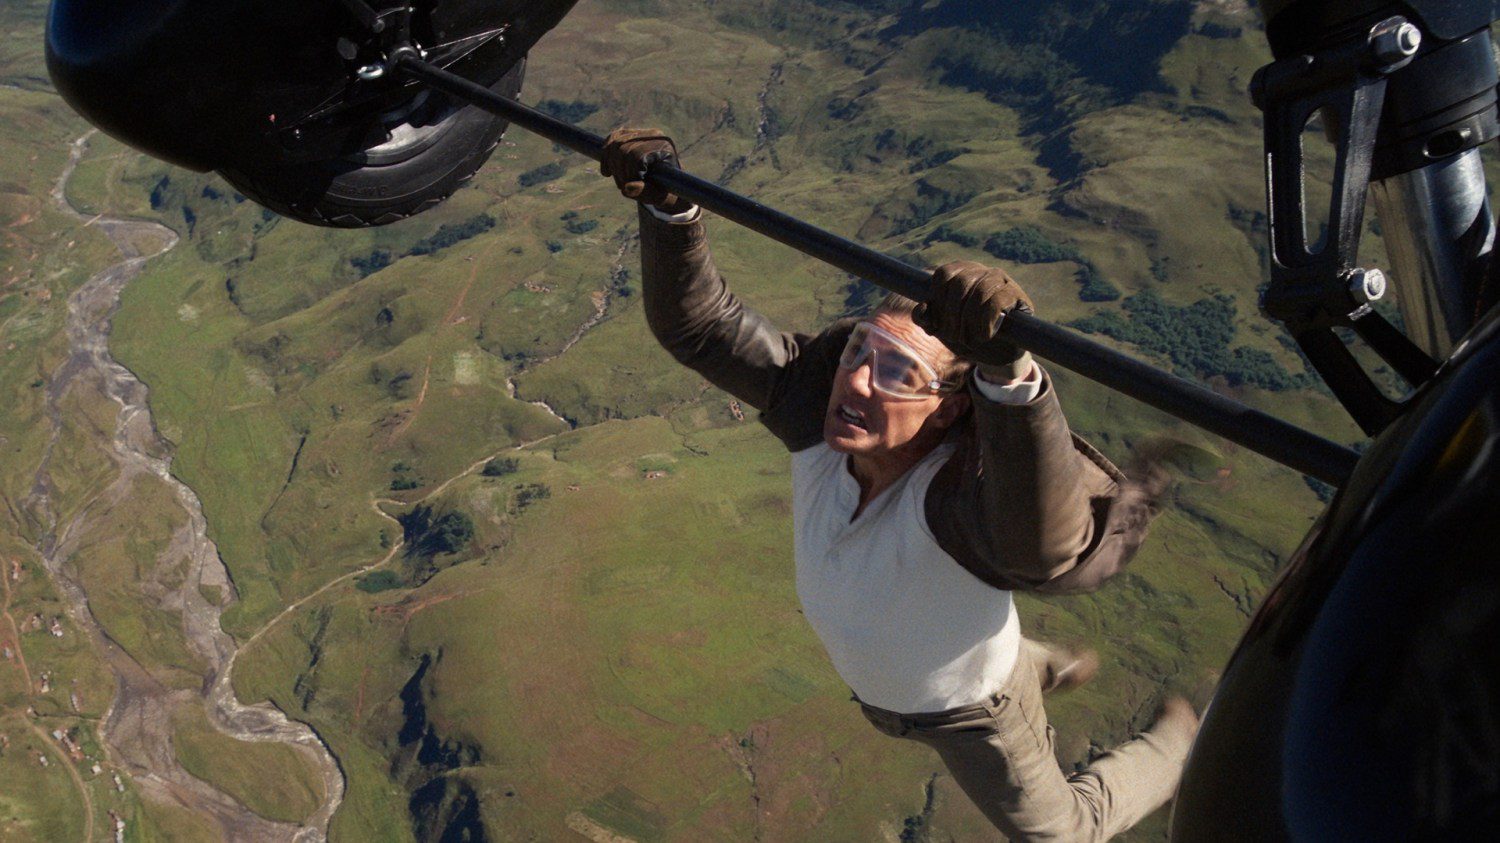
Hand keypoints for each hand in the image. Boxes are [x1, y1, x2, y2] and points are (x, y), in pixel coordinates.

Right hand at [599, 127, 692, 213]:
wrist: (664, 182)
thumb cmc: (662, 189)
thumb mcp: (657, 194)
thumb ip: (643, 192)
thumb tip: (626, 188)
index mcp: (664, 146)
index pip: (637, 155)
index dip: (629, 173)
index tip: (631, 186)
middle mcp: (653, 134)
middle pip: (624, 149)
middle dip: (620, 171)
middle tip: (623, 186)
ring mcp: (640, 132)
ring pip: (615, 145)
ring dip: (612, 167)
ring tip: (620, 182)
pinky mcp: (628, 133)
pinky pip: (610, 140)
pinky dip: (606, 157)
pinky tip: (607, 172)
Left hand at [913, 260, 1033, 368]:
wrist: (997, 353)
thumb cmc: (967, 335)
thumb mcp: (942, 329)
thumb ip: (926, 319)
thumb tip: (922, 308)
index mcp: (960, 272)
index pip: (943, 274)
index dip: (937, 300)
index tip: (938, 323)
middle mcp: (981, 270)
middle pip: (960, 283)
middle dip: (952, 315)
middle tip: (953, 336)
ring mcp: (1001, 280)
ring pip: (980, 292)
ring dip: (970, 321)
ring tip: (969, 339)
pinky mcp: (1016, 295)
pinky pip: (998, 301)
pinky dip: (987, 322)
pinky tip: (985, 335)